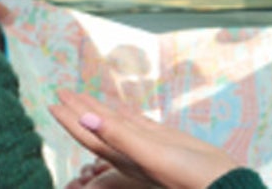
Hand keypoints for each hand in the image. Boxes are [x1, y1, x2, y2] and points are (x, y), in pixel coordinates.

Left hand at [49, 90, 240, 188]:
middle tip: (62, 91)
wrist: (218, 184)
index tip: (53, 102)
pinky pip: (138, 123)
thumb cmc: (185, 176)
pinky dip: (127, 113)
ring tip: (84, 94)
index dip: (70, 119)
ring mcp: (146, 145)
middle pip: (97, 125)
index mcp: (121, 156)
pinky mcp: (163, 139)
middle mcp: (129, 151)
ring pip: (116, 122)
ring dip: (99, 108)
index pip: (88, 133)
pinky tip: (122, 106)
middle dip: (79, 109)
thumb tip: (85, 118)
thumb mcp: (149, 154)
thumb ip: (118, 136)